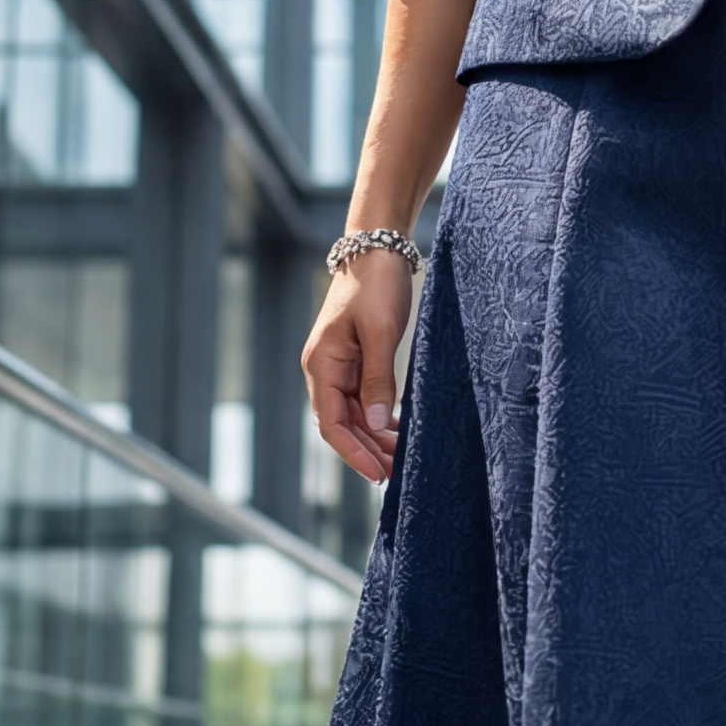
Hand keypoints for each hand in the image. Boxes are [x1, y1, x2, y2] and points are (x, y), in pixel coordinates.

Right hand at [301, 251, 414, 481]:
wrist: (378, 249)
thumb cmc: (376, 285)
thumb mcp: (379, 332)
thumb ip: (378, 380)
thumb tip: (375, 425)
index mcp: (321, 365)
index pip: (331, 424)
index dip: (353, 453)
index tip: (378, 475)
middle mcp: (326, 370)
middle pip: (343, 424)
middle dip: (369, 451)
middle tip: (400, 475)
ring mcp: (341, 366)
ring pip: (355, 415)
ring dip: (376, 438)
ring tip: (403, 459)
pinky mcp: (357, 360)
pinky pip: (364, 399)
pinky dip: (380, 418)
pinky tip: (398, 432)